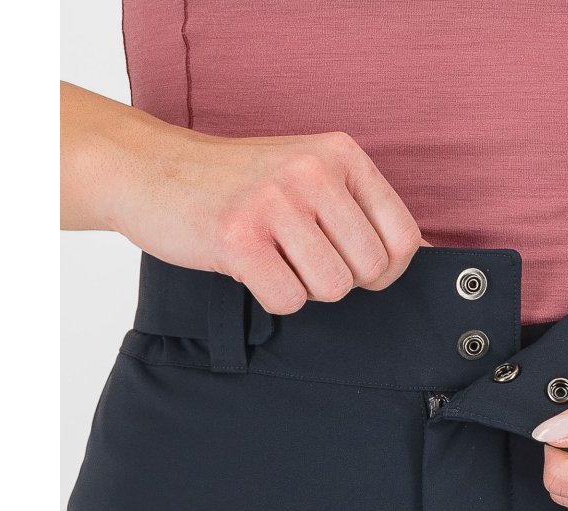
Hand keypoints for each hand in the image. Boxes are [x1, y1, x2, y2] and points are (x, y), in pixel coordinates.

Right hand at [62, 84, 425, 312]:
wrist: (148, 167)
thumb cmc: (236, 183)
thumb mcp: (308, 173)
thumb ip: (359, 207)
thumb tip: (419, 254)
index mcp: (340, 154)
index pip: (403, 237)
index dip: (385, 268)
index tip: (354, 266)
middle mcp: (313, 171)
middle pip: (369, 269)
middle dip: (338, 279)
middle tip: (297, 257)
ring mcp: (274, 201)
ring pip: (332, 287)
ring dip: (302, 287)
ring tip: (271, 256)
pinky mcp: (237, 236)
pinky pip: (288, 300)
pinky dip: (270, 296)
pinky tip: (248, 266)